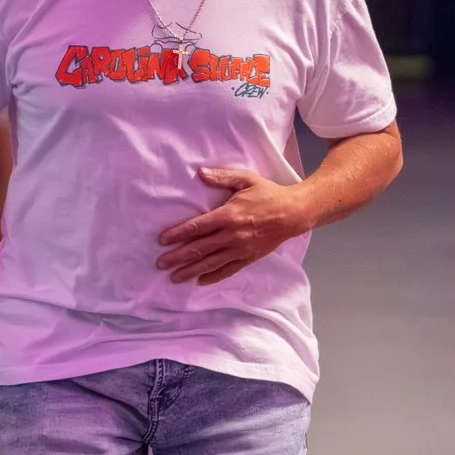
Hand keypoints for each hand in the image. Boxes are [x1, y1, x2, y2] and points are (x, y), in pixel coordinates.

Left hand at [157, 166, 309, 283]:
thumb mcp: (246, 179)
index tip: (162, 240)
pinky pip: (229, 269)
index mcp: (228, 215)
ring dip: (191, 271)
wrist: (293, 213)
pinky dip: (214, 276)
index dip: (178, 234)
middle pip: (200, 249)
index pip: (197, 227)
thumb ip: (222, 177)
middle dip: (178, 257)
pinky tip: (200, 281)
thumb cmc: (268, 194)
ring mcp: (241, 249)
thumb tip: (200, 173)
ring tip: (174, 277)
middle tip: (160, 263)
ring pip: (211, 263)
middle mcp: (232, 235)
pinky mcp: (249, 257)